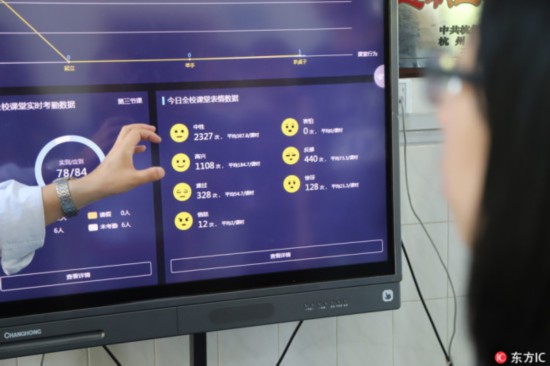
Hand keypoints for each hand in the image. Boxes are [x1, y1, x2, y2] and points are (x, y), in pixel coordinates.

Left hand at [42, 124, 164, 224]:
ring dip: (138, 133)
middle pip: (130, 129)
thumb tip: (162, 171)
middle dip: (143, 127)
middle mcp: (119, 147)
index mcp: (124, 148)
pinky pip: (126, 144)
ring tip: (149, 137)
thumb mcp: (134, 180)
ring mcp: (116, 151)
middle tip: (153, 130)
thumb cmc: (112, 182)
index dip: (149, 134)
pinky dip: (135, 144)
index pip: (137, 133)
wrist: (94, 186)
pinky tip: (141, 150)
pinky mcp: (115, 157)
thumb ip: (149, 175)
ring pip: (126, 135)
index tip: (158, 141)